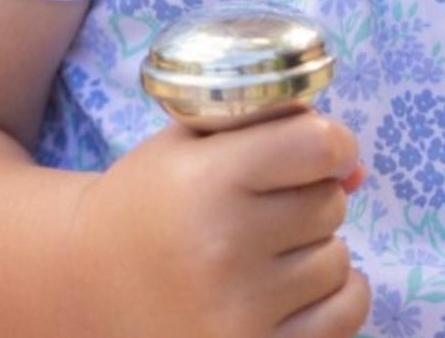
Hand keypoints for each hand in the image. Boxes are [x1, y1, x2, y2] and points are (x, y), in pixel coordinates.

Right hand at [67, 110, 369, 337]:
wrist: (89, 284)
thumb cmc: (151, 199)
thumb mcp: (194, 140)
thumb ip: (272, 128)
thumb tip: (355, 166)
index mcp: (208, 179)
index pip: (319, 145)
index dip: (331, 143)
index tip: (318, 151)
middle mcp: (225, 247)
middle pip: (331, 201)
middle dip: (311, 195)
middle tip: (266, 205)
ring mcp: (240, 313)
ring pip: (339, 259)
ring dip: (316, 249)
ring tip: (267, 249)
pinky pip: (345, 316)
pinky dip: (337, 297)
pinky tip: (298, 287)